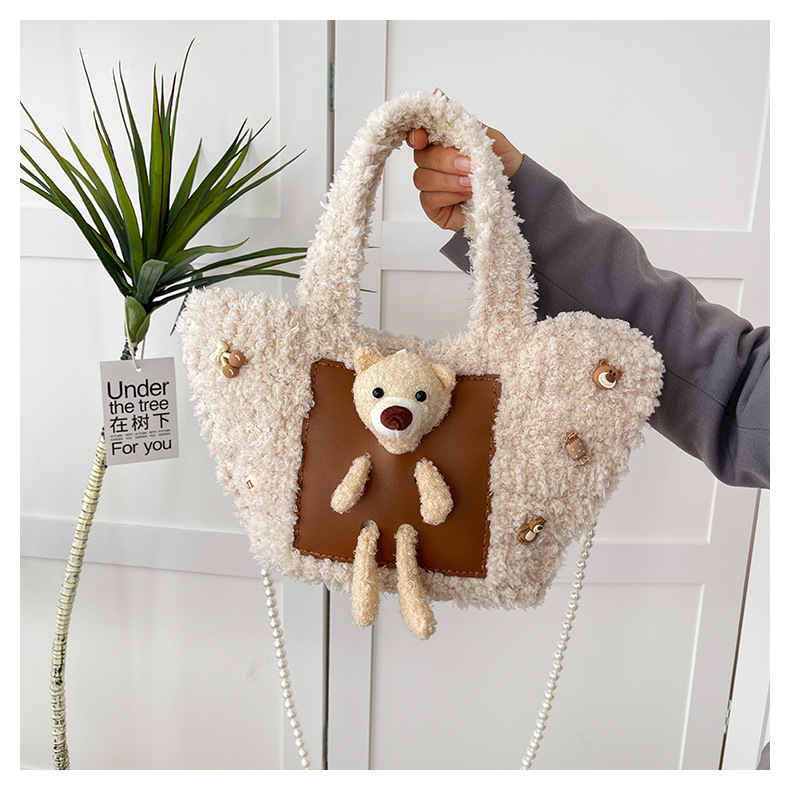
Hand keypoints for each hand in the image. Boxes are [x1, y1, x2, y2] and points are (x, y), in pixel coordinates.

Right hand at [407, 122, 521, 231]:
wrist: (516, 189)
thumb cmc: (500, 163)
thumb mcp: (486, 135)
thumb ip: (462, 120)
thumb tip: (440, 95)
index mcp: (441, 143)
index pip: (418, 135)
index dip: (415, 135)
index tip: (421, 137)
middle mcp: (433, 164)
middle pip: (421, 157)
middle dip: (445, 161)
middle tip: (469, 165)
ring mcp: (431, 185)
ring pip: (423, 178)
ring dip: (449, 180)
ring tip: (472, 183)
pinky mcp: (434, 206)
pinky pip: (429, 199)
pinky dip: (448, 196)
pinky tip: (465, 195)